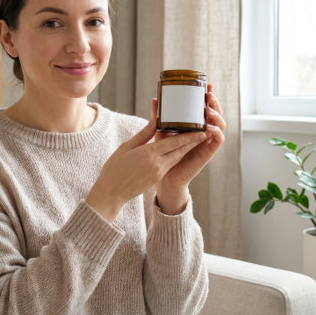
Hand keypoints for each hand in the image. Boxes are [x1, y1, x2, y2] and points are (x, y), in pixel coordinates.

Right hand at [86, 115, 208, 221]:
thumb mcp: (126, 147)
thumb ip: (143, 134)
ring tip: (194, 138)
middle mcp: (157, 164)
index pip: (174, 142)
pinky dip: (176, 155)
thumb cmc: (115, 168)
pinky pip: (170, 164)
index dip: (190, 136)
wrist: (111, 193)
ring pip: (176, 157)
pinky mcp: (157, 178)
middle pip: (180, 150)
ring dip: (186, 148)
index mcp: (149, 155)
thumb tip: (155, 121)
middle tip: (205, 131)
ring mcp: (158, 173)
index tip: (202, 129)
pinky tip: (177, 149)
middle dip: (193, 141)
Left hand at [154, 84, 225, 214]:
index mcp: (196, 124)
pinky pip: (217, 140)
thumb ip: (160, 116)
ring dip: (217, 115)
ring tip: (207, 109)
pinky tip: (207, 127)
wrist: (165, 175)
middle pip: (216, 114)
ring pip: (220, 125)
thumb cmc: (164, 152)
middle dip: (215, 102)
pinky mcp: (208, 152)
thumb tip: (155, 99)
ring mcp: (208, 141)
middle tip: (208, 94)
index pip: (206, 107)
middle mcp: (205, 131)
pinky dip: (215, 132)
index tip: (207, 84)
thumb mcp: (162, 130)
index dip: (209, 96)